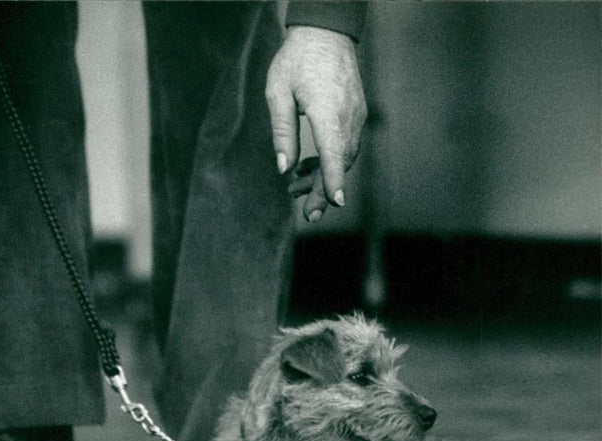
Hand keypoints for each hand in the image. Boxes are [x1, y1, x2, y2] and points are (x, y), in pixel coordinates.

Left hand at [266, 26, 366, 221]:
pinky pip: (345, 145)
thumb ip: (282, 132)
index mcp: (327, 110)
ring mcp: (355, 116)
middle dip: (325, 191)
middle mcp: (347, 116)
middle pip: (340, 162)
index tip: (336, 203)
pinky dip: (329, 161)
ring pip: (343, 157)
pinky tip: (307, 168)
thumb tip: (283, 168)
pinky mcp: (355, 115)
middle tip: (309, 215)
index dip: (333, 180)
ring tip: (295, 188)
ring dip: (323, 177)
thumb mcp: (278, 93)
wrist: (326, 32)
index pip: (333, 152)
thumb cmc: (296, 60)